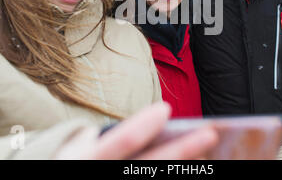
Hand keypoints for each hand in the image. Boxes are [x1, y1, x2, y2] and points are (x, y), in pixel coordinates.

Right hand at [55, 102, 218, 159]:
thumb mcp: (73, 153)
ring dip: (186, 168)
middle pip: (151, 165)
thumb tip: (139, 126)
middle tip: (210, 133)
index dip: (143, 126)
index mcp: (89, 160)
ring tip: (206, 154)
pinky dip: (177, 176)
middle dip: (184, 149)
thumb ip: (100, 140)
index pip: (121, 142)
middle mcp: (102, 175)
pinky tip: (192, 167)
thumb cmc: (71, 168)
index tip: (165, 109)